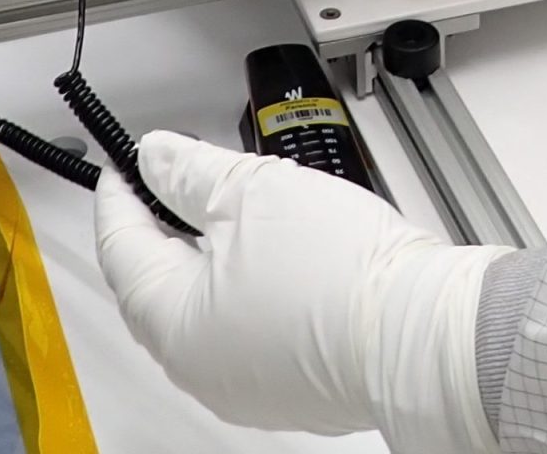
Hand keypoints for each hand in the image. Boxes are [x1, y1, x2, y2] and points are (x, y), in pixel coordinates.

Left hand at [96, 132, 503, 450]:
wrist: (425, 329)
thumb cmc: (340, 273)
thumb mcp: (248, 191)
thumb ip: (189, 171)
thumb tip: (156, 158)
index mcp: (174, 327)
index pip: (121, 249)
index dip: (120, 193)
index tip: (126, 160)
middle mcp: (201, 371)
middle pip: (156, 284)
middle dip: (160, 223)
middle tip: (169, 176)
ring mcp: (247, 387)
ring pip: (201, 308)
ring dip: (202, 255)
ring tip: (220, 204)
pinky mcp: (290, 387)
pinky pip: (244, 329)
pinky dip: (241, 286)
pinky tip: (263, 250)